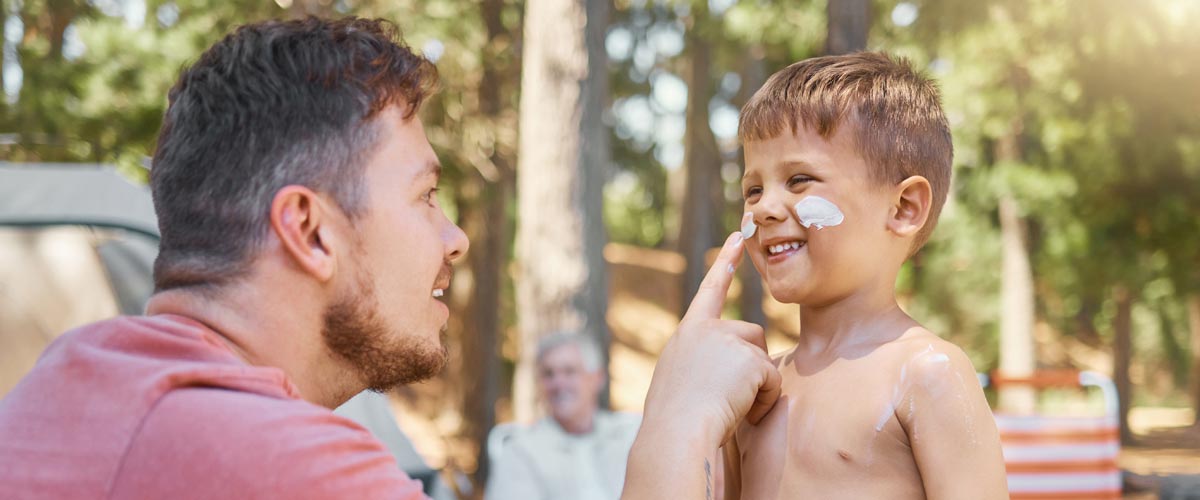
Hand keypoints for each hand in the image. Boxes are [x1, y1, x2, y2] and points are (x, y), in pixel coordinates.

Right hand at [641, 231, 781, 446]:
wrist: (676, 434)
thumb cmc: (675, 423)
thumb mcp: (679, 385)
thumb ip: (699, 367)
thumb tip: (725, 374)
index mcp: (686, 335)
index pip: (709, 292)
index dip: (724, 263)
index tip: (737, 237)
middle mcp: (705, 330)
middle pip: (751, 334)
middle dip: (753, 365)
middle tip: (729, 396)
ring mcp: (727, 341)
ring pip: (763, 358)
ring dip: (757, 384)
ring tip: (730, 406)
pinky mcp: (749, 359)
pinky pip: (772, 380)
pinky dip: (763, 401)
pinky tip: (742, 412)